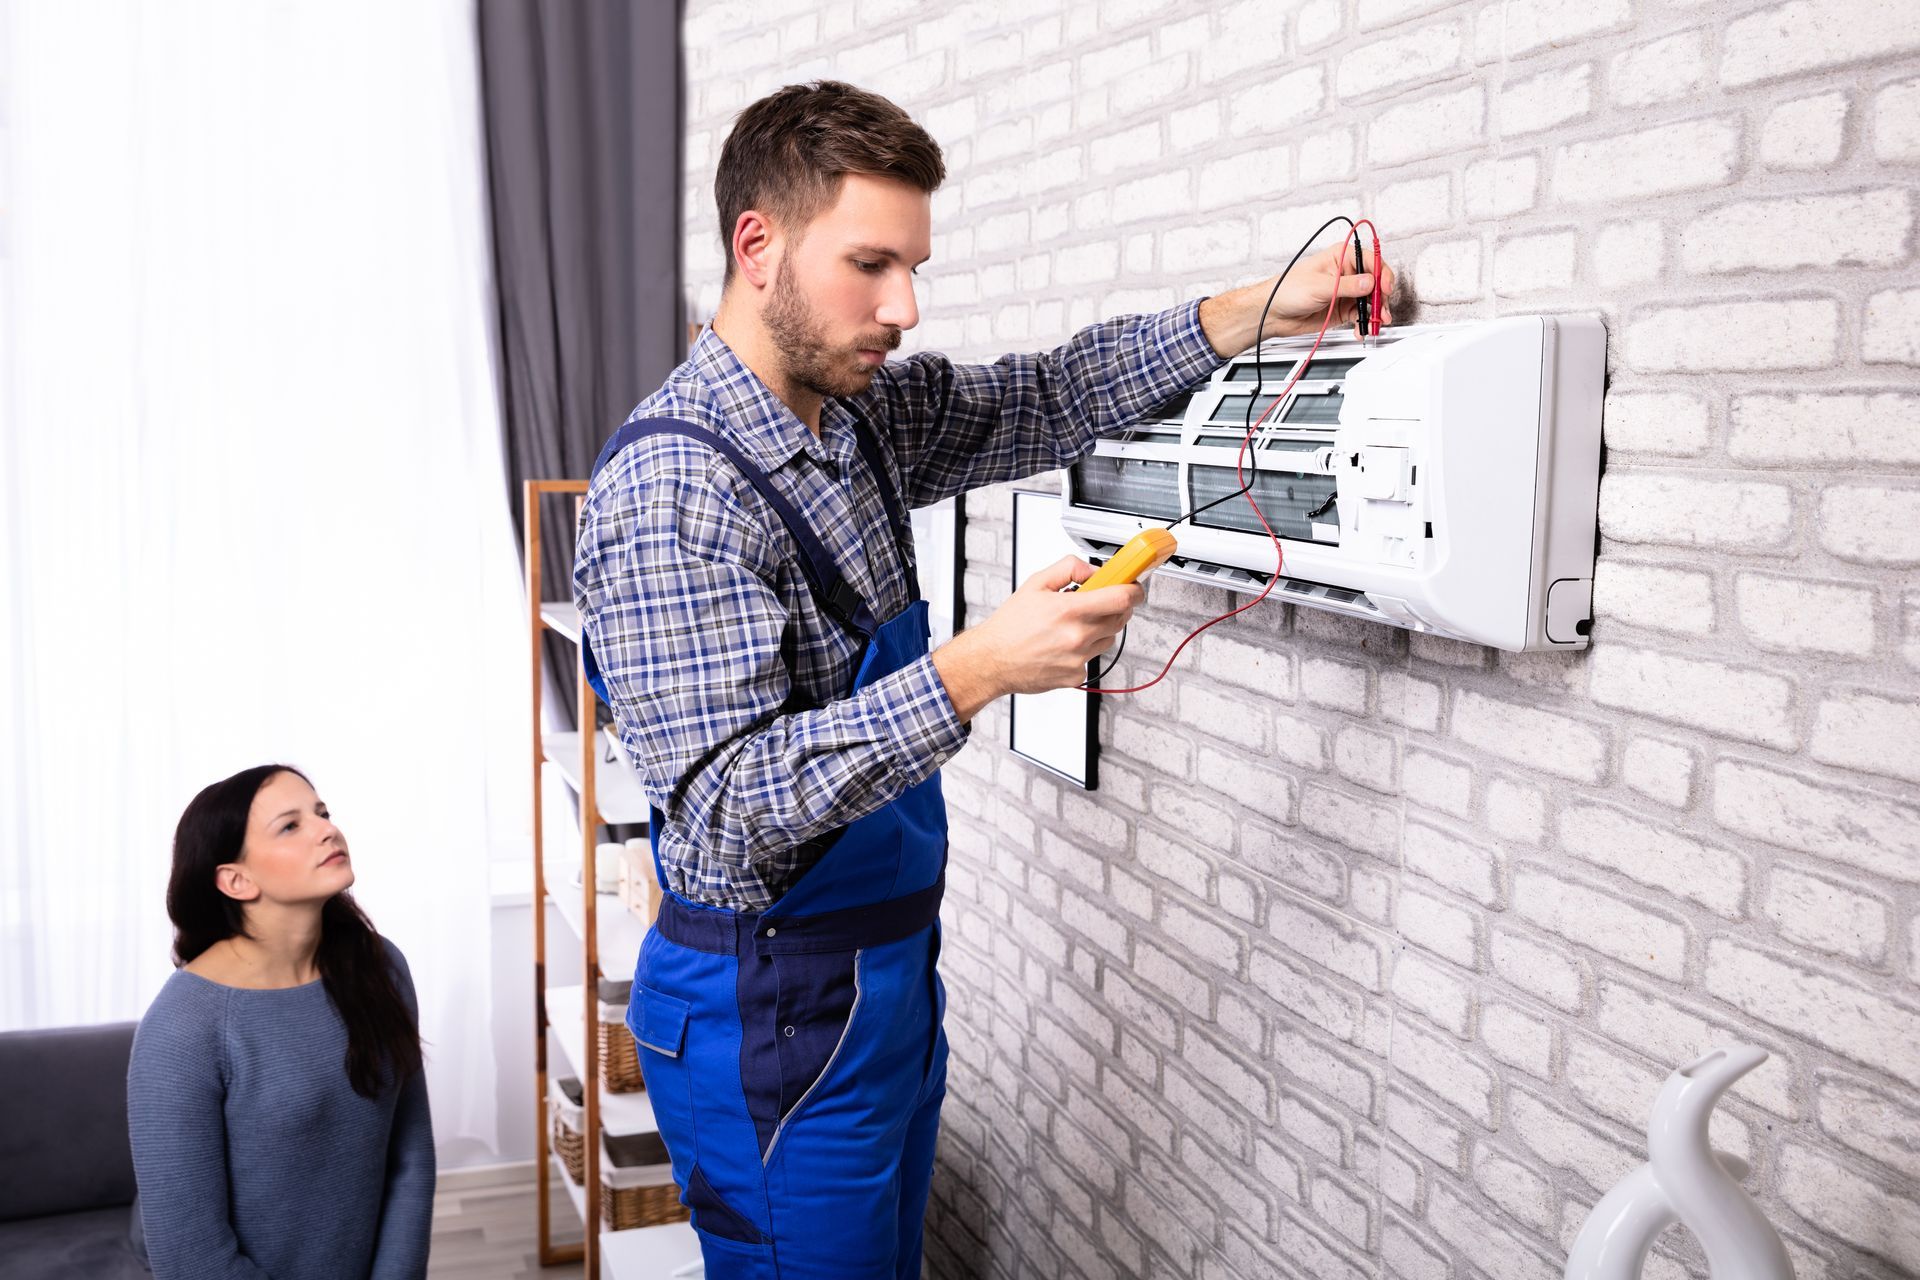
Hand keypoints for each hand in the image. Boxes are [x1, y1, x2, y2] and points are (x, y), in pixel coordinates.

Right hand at [931, 556, 1143, 720]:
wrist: (992, 661)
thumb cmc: (1009, 626)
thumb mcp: (1035, 584)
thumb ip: (1068, 569)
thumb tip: (1093, 571)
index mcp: (1068, 610)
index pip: (1120, 598)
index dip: (1134, 590)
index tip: (1134, 587)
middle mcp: (1077, 636)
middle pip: (1120, 618)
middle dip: (1117, 607)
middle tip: (1102, 601)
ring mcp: (1078, 658)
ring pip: (1109, 638)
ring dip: (1101, 628)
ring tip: (1075, 624)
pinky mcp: (1076, 675)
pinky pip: (1093, 658)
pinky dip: (1085, 649)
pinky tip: (1064, 644)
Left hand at [1199, 239, 1397, 354]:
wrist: (1273, 313)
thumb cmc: (1287, 290)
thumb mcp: (1319, 286)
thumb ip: (1347, 285)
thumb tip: (1370, 282)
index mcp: (1341, 257)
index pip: (1371, 261)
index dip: (1381, 274)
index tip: (1384, 288)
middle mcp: (1346, 273)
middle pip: (1375, 282)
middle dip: (1380, 297)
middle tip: (1380, 310)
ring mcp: (1346, 292)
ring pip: (1370, 300)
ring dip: (1375, 312)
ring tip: (1374, 323)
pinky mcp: (1343, 309)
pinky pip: (1360, 315)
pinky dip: (1364, 323)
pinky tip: (1361, 329)